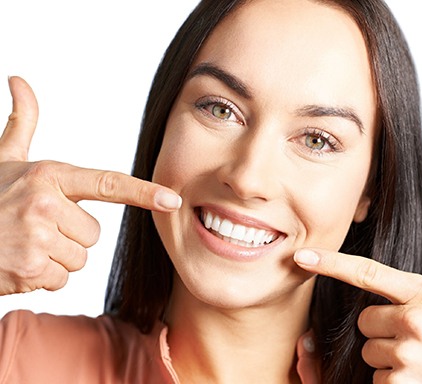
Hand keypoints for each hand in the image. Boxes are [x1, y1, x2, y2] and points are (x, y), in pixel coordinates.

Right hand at [0, 76, 181, 294]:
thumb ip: (20, 124)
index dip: (143, 192)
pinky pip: (61, 279)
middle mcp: (45, 204)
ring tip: (24, 244)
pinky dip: (42, 277)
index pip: (107, 184)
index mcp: (48, 175)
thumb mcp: (3, 160)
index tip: (172, 200)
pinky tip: (18, 262)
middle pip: (93, 235)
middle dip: (69, 236)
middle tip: (34, 227)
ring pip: (79, 260)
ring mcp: (36, 238)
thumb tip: (19, 80)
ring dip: (56, 258)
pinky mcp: (28, 269)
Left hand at [294, 218, 421, 382]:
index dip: (331, 263)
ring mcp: (406, 355)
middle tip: (417, 341)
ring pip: (370, 351)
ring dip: (388, 359)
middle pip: (365, 321)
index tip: (303, 256)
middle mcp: (414, 322)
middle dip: (383, 331)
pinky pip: (376, 380)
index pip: (368, 273)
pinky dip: (393, 383)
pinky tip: (419, 382)